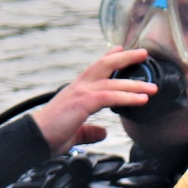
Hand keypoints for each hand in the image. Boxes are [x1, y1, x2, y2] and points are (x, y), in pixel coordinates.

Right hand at [32, 47, 156, 154]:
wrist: (34, 139)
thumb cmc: (50, 135)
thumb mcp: (75, 133)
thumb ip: (90, 131)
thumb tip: (103, 132)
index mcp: (76, 91)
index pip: (95, 69)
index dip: (109, 57)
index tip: (120, 49)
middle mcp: (79, 87)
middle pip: (105, 65)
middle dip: (125, 57)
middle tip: (143, 53)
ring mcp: (81, 92)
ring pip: (113, 81)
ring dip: (135, 84)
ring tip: (152, 87)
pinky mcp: (83, 102)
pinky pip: (110, 96)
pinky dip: (128, 97)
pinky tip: (141, 99)